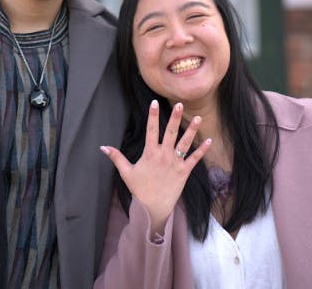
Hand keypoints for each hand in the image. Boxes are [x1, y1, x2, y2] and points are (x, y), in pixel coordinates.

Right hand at [100, 100, 210, 234]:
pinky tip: (209, 141)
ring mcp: (175, 163)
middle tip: (180, 103)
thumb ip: (116, 157)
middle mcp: (164, 156)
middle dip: (175, 118)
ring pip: (185, 143)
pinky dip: (202, 150)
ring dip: (192, 130)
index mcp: (150, 154)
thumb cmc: (139, 189)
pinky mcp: (184, 172)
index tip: (154, 103)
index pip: (151, 130)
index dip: (153, 116)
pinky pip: (194, 159)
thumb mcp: (126, 172)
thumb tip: (102, 147)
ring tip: (198, 118)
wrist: (153, 208)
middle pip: (170, 133)